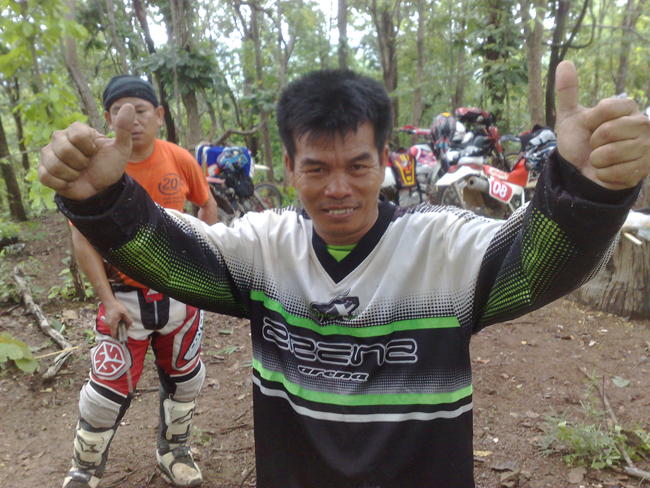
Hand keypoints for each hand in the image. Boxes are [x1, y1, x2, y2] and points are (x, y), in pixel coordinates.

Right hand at [38, 104, 134, 199]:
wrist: (102, 186)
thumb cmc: (109, 164)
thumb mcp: (121, 148)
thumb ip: (124, 128)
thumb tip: (129, 106)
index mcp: (76, 129)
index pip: (77, 136)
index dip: (89, 149)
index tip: (94, 152)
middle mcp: (59, 138)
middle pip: (65, 151)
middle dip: (81, 163)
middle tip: (86, 164)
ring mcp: (48, 153)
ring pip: (55, 165)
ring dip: (72, 175)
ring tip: (78, 173)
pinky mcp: (43, 170)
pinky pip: (46, 177)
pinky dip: (62, 183)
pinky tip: (69, 182)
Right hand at [102, 298, 133, 338]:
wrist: (109, 301)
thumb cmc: (117, 307)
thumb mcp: (124, 312)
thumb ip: (129, 319)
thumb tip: (133, 326)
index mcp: (112, 324)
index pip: (114, 335)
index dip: (119, 337)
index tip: (125, 337)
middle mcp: (109, 325)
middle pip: (115, 332)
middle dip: (121, 331)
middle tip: (127, 327)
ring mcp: (108, 322)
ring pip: (114, 328)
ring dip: (120, 327)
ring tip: (126, 324)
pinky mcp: (108, 320)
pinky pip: (113, 325)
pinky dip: (118, 325)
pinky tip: (122, 321)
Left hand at [555, 61, 649, 189]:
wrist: (581, 172)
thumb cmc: (579, 143)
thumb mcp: (571, 117)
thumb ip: (567, 92)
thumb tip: (564, 63)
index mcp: (628, 108)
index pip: (606, 108)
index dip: (591, 121)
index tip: (590, 127)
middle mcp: (643, 125)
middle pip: (608, 131)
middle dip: (593, 142)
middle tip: (596, 145)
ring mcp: (647, 147)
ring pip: (611, 153)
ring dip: (597, 160)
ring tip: (601, 159)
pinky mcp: (644, 169)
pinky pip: (615, 172)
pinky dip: (603, 174)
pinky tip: (607, 172)